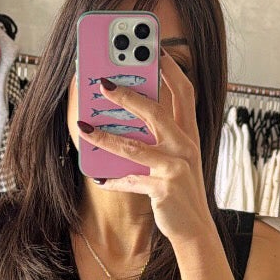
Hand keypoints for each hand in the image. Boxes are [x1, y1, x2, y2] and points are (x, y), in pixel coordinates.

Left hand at [78, 50, 211, 244]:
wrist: (195, 230)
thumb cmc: (180, 192)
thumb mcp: (174, 160)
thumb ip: (155, 139)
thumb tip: (121, 119)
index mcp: (189, 134)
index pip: (184, 92)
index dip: (170, 69)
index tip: (155, 49)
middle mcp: (186, 146)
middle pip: (157, 112)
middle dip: (129, 95)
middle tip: (103, 82)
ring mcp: (177, 167)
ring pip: (136, 147)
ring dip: (106, 137)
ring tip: (84, 128)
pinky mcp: (165, 189)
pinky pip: (131, 181)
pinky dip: (114, 180)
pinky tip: (99, 179)